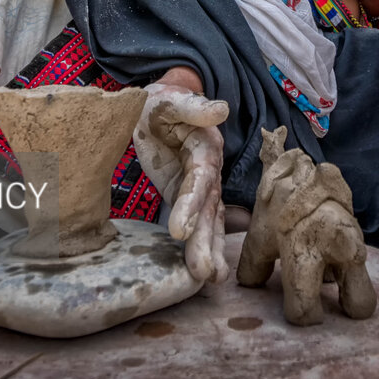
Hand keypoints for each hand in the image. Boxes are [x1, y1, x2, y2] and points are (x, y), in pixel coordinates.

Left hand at [133, 78, 229, 283]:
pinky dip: (203, 245)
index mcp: (205, 145)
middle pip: (210, 208)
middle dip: (207, 240)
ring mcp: (200, 186)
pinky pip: (199, 222)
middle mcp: (209, 169)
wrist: (157, 106)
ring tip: (211, 278)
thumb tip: (221, 109)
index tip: (180, 230)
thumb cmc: (162, 102)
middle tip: (204, 271)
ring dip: (210, 249)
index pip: (200, 179)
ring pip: (209, 220)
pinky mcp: (187, 195)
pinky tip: (205, 271)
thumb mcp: (171, 100)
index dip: (192, 204)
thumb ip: (194, 106)